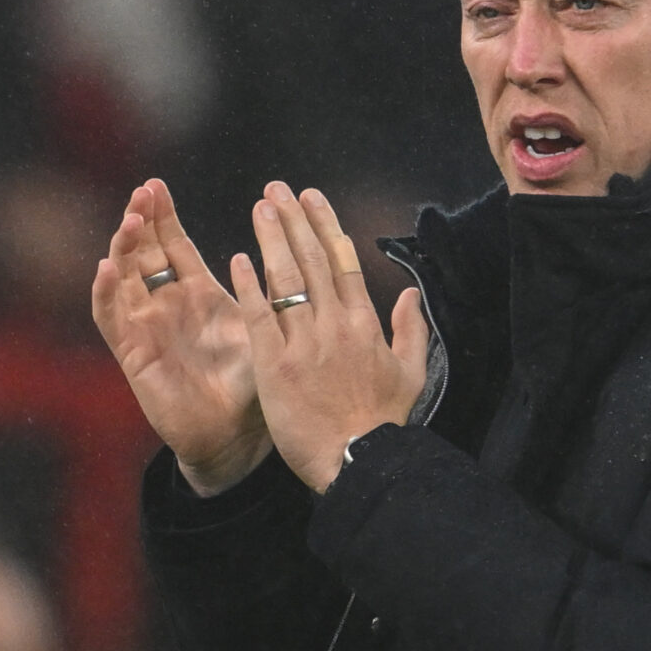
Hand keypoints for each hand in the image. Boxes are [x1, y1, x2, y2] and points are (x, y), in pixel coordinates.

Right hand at [93, 179, 269, 493]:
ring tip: (131, 220)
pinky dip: (106, 293)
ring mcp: (146, 327)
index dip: (164, 216)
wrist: (238, 436)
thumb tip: (299, 248)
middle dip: (141, 221)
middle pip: (143, 252)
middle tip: (144, 190)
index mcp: (197, 295)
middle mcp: (165, 306)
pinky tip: (108, 268)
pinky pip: (111, 320)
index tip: (157, 184)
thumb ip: (268, 290)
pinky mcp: (134, 354)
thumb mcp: (263, 326)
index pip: (173, 245)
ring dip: (122, 248)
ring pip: (123, 278)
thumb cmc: (254, 384)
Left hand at [231, 182, 427, 492]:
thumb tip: (410, 293)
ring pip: (285, 279)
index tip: (312, 198)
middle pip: (311, 260)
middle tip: (276, 190)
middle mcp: (334, 325)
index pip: (343, 261)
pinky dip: (250, 286)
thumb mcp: (411, 373)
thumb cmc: (385, 422)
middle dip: (293, 220)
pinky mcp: (274, 366)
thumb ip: (410, 330)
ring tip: (260, 208)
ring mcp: (303, 343)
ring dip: (271, 239)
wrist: (361, 461)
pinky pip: (259, 317)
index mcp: (366, 324)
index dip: (326, 225)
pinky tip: (239, 259)